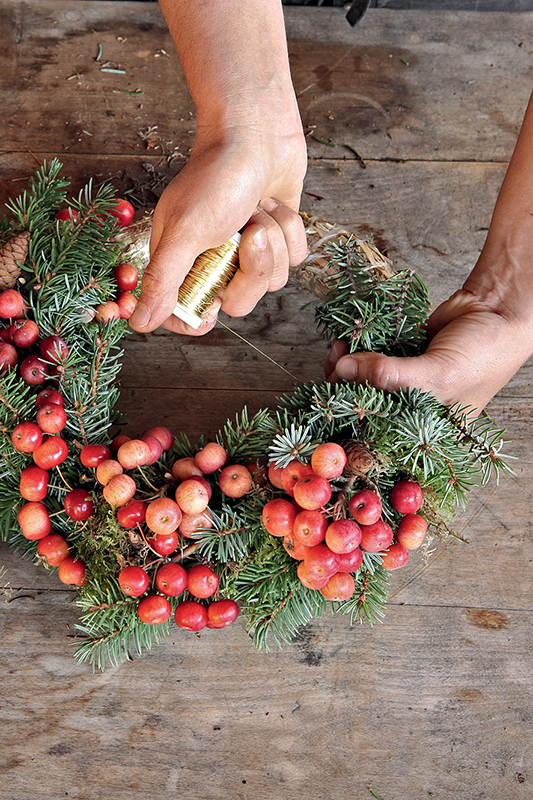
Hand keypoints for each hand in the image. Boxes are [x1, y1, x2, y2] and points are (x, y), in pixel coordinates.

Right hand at [129, 126, 307, 335]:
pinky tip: (274, 203)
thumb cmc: (216, 174)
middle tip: (246, 232)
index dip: (199, 317)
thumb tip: (139, 324)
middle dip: (250, 268)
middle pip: (238, 301)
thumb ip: (162, 280)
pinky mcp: (277, 235)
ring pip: (272, 280)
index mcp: (182, 261)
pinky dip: (290, 229)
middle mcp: (215, 260)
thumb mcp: (184, 232)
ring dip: (272, 240)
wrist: (256, 128)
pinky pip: (294, 257)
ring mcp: (248, 249)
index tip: (213, 308)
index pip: (186, 312)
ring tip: (257, 208)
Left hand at [325, 288, 532, 413]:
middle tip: (332, 366)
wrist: (500, 309)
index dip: (350, 421)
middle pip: (366, 404)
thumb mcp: (436, 374)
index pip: (378, 434)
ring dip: (346, 365)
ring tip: (339, 349)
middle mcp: (413, 408)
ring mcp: (405, 380)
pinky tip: (347, 342)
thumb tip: (342, 368)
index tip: (326, 403)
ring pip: (363, 379)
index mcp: (426, 428)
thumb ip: (387, 374)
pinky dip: (356, 349)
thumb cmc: (483, 353)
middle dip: (343, 387)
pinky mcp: (401, 355)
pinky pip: (370, 357)